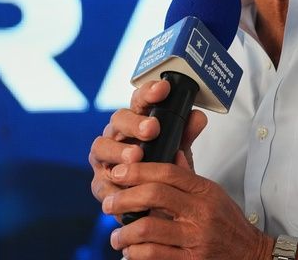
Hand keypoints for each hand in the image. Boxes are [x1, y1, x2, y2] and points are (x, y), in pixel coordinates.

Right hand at [89, 79, 207, 221]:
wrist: (158, 207)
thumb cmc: (165, 170)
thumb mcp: (180, 152)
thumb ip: (186, 135)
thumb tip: (198, 117)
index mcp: (136, 121)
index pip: (140, 100)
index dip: (149, 92)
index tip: (163, 89)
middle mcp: (117, 135)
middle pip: (118, 119)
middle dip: (135, 123)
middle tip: (152, 128)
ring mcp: (105, 159)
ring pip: (101, 146)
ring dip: (119, 150)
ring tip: (136, 156)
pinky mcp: (100, 184)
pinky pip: (101, 182)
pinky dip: (113, 185)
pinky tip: (126, 188)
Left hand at [103, 161, 271, 259]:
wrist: (253, 256)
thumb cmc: (229, 224)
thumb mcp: (213, 195)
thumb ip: (189, 177)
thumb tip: (170, 154)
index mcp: (205, 192)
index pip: (168, 172)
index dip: (138, 170)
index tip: (118, 173)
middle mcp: (201, 213)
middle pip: (154, 195)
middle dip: (123, 198)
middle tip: (108, 204)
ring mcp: (197, 240)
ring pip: (148, 229)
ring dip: (124, 233)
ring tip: (116, 236)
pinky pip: (154, 256)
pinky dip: (136, 254)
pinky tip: (130, 253)